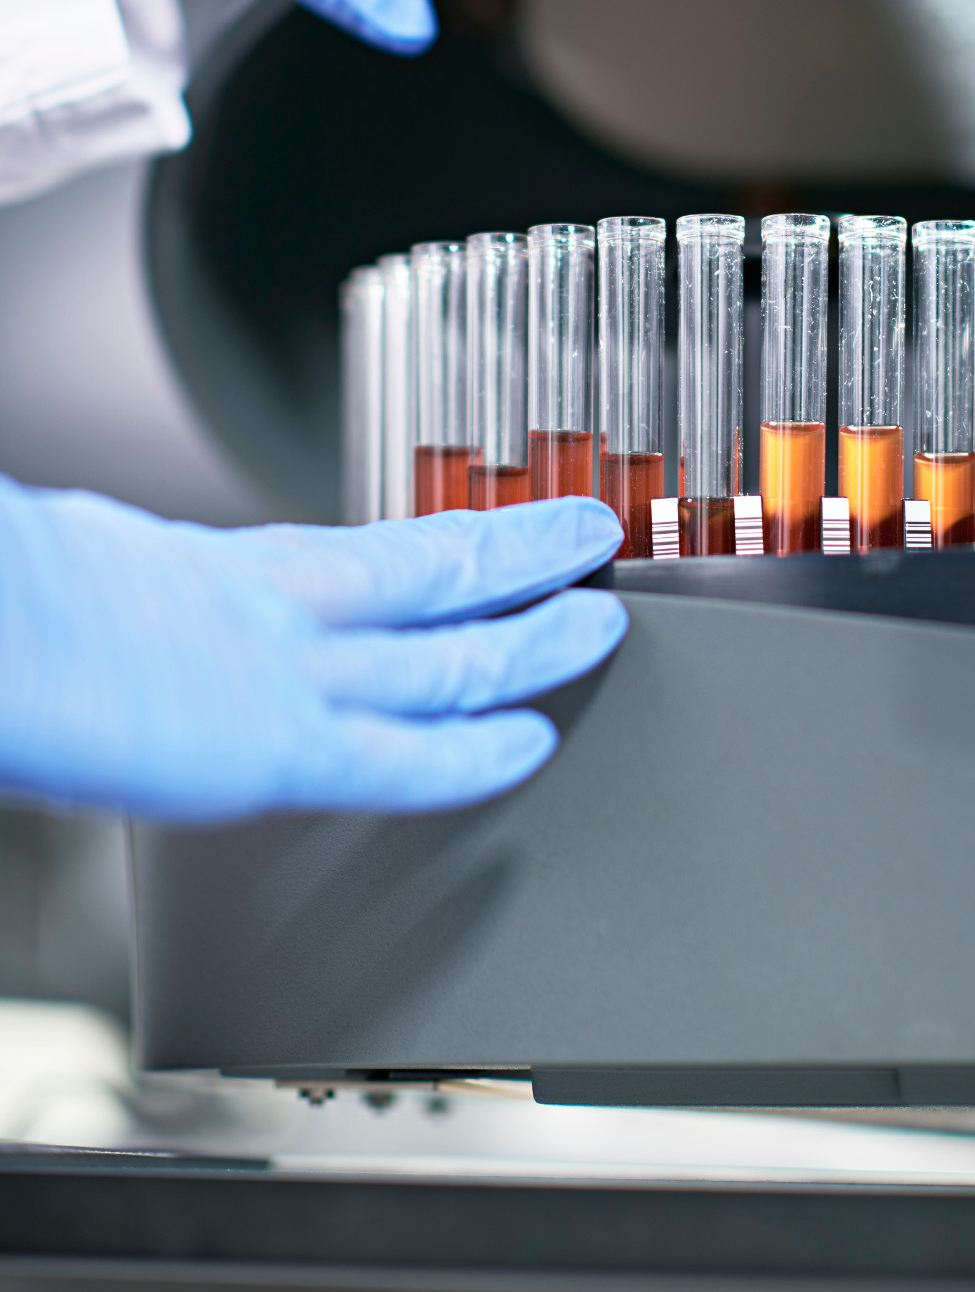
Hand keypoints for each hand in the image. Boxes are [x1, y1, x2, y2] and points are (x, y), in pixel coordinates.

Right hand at [0, 476, 624, 821]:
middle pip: (438, 573)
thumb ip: (147, 585)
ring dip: (533, 639)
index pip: (377, 552)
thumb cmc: (17, 595)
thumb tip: (121, 588)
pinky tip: (528, 745)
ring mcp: (291, 675)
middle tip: (590, 539)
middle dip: (525, 558)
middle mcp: (282, 607)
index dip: (454, 543)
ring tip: (599, 622)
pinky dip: (471, 755)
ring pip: (446, 655)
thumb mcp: (98, 558)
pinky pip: (402, 759)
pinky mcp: (278, 747)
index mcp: (236, 565)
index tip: (502, 532)